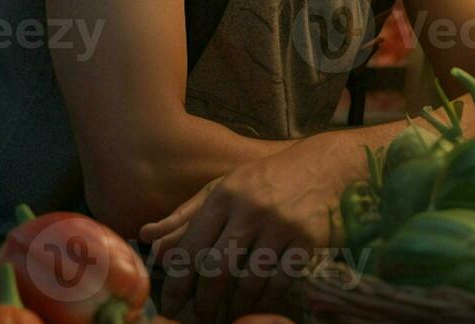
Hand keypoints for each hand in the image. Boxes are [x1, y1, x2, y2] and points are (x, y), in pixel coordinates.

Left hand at [141, 137, 350, 319]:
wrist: (326, 165)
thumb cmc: (268, 179)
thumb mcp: (226, 187)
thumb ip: (187, 215)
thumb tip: (148, 238)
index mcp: (224, 195)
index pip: (191, 247)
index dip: (178, 283)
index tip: (172, 304)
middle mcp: (249, 208)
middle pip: (216, 269)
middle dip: (205, 303)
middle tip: (201, 319)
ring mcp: (280, 224)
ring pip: (249, 280)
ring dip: (238, 305)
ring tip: (231, 314)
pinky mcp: (307, 240)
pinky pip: (279, 281)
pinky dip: (267, 297)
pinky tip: (260, 301)